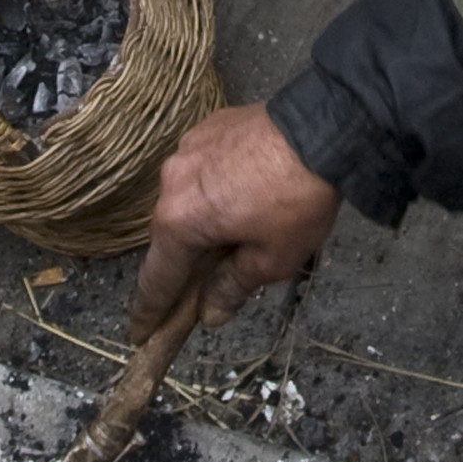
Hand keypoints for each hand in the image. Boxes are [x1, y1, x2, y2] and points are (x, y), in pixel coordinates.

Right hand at [129, 102, 342, 333]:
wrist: (323, 127)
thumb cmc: (297, 200)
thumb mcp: (272, 260)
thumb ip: (233, 287)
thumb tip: (211, 313)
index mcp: (179, 220)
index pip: (156, 278)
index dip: (150, 311)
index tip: (139, 334)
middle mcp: (171, 181)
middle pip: (170, 235)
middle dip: (183, 263)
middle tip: (195, 287)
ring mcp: (187, 148)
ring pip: (186, 197)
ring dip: (202, 219)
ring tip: (233, 232)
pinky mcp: (208, 127)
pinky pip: (202, 168)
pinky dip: (214, 186)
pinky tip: (241, 193)